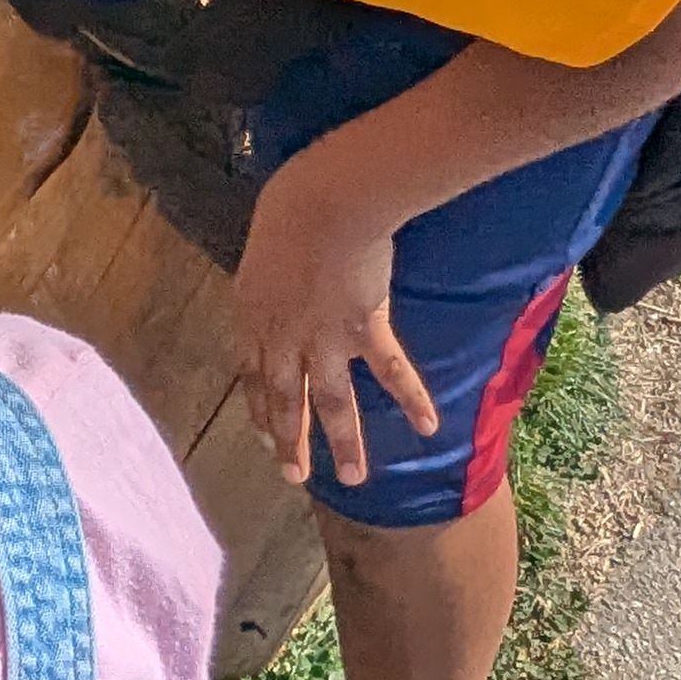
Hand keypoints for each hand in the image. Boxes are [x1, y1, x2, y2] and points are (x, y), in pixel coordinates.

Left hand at [233, 155, 436, 490]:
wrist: (326, 201)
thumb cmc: (292, 205)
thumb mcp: (264, 244)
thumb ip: (272, 273)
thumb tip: (279, 273)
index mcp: (254, 315)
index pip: (251, 375)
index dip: (259, 408)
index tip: (263, 436)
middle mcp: (284, 337)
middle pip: (285, 399)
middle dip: (290, 441)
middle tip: (294, 477)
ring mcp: (324, 337)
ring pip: (331, 401)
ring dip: (344, 442)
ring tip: (353, 478)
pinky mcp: (365, 327)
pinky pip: (392, 371)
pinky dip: (412, 399)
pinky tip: (428, 426)